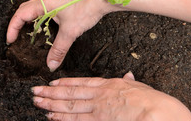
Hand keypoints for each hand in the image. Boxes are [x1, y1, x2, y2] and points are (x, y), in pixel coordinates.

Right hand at [6, 0, 116, 70]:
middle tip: (14, 37)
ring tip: (26, 34)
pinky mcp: (61, 2)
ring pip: (34, 8)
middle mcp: (46, 0)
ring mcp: (54, 0)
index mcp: (43, 4)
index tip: (10, 40)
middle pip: (24, 9)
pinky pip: (43, 9)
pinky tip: (44, 27)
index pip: (20, 14)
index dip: (12, 28)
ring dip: (28, 20)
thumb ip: (59, 49)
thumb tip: (50, 64)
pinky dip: (38, 19)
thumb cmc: (86, 8)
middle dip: (17, 23)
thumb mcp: (70, 32)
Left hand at [32, 72, 190, 120]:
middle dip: (51, 93)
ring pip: (69, 105)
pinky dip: (62, 117)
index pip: (80, 82)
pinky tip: (51, 116)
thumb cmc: (150, 100)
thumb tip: (128, 75)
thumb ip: (129, 82)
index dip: (64, 82)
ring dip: (51, 104)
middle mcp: (98, 95)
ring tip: (37, 102)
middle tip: (35, 91)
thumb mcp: (138, 86)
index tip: (52, 82)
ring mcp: (97, 109)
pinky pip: (76, 119)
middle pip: (69, 93)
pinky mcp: (98, 120)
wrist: (156, 112)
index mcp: (107, 84)